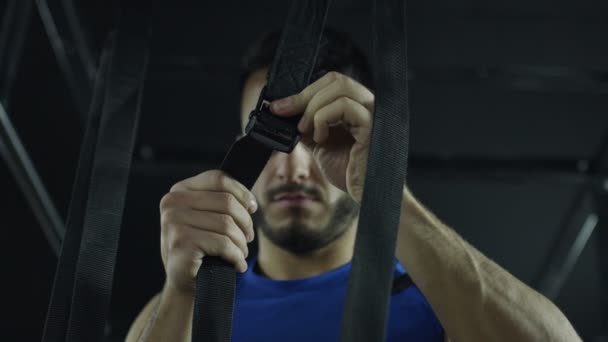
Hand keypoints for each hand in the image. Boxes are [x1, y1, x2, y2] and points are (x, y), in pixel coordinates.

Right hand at [159, 170, 256, 294]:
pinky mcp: (181, 243)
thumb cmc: (201, 249)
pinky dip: (236, 256)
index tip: (253, 208)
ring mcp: (174, 222)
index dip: (241, 192)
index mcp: (179, 191)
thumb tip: (250, 202)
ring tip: (240, 253)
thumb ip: (221, 202)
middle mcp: (172, 203)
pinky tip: (237, 264)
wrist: (186, 284)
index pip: (217, 178)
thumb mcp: (208, 219)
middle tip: (248, 238)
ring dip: (241, 243)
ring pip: (227, 224)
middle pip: (227, 201)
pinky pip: (223, 244)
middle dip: (245, 222)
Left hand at [270, 71, 373, 202]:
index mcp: (356, 106)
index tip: (279, 107)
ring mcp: (372, 112)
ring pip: (340, 88)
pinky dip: (324, 118)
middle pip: (335, 79)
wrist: (365, 194)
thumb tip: (284, 112)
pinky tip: (320, 138)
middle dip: (305, 95)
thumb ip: (307, 126)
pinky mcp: (372, 125)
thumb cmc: (348, 171)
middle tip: (284, 111)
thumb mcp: (319, 144)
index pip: (331, 82)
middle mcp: (367, 104)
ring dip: (313, 108)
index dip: (304, 91)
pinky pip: (345, 106)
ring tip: (304, 130)